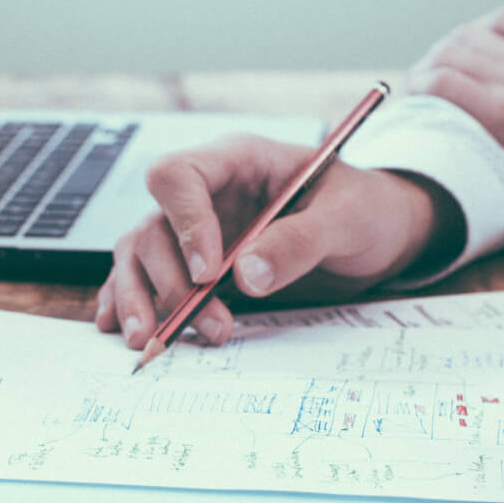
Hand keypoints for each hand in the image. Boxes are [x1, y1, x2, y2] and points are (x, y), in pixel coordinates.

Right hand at [96, 134, 460, 347]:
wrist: (379, 232)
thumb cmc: (365, 209)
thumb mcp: (347, 218)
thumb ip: (299, 241)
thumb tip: (246, 276)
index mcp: (238, 161)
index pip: (179, 176)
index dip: (185, 223)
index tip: (209, 273)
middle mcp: (207, 193)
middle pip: (153, 226)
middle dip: (172, 281)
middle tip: (210, 324)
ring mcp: (196, 229)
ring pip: (140, 254)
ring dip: (142, 298)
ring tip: (150, 341)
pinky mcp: (196, 263)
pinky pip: (147, 276)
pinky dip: (131, 301)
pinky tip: (124, 328)